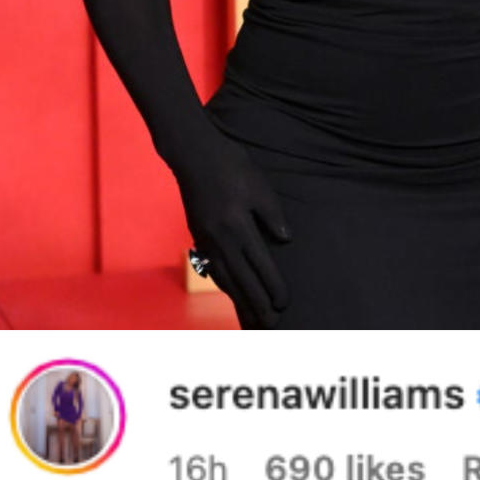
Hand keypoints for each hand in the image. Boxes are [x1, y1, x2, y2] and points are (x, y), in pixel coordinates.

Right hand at [166, 124, 292, 328]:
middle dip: (257, 304)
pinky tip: (231, 291)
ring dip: (239, 300)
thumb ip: (272, 215)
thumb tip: (285, 240)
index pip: (260, 266)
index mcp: (238, 228)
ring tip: (251, 318)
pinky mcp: (199, 235)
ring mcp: (207, 240)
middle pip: (242, 280)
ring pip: (225, 278)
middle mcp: (221, 239)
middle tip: (270, 325)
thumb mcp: (259, 186)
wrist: (193, 155)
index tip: (284, 304)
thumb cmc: (231, 165)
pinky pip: (213, 268)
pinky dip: (224, 284)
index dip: (273, 286)